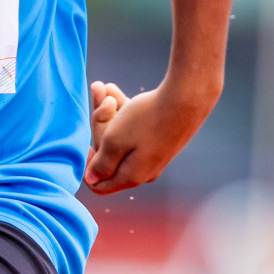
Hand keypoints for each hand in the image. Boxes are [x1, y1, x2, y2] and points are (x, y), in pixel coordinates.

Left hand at [82, 80, 215, 193]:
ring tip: (103, 88)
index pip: (99, 185)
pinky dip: (122, 111)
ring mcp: (153, 155)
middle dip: (98, 127)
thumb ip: (101, 163)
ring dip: (108, 113)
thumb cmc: (146, 120)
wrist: (186, 100)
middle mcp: (143, 171)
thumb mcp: (115, 140)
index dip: (87, 167)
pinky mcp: (160, 139)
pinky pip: (133, 129)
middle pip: (109, 157)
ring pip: (120, 136)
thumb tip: (92, 179)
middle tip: (99, 102)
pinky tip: (114, 91)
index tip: (86, 144)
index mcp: (130, 177)